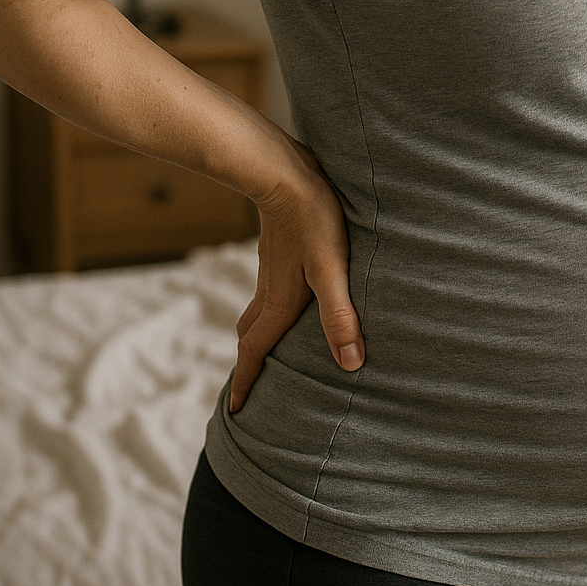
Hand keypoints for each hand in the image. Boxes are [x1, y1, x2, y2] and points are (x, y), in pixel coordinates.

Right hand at [230, 137, 364, 412]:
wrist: (284, 173)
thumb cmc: (314, 220)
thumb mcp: (332, 270)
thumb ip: (340, 316)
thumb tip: (350, 364)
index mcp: (280, 303)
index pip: (256, 352)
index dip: (248, 382)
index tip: (236, 411)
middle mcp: (270, 291)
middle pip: (251, 336)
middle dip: (248, 365)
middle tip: (248, 387)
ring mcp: (272, 269)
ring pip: (257, 313)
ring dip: (257, 337)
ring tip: (268, 350)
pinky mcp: (278, 252)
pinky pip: (267, 292)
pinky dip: (269, 310)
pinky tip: (287, 299)